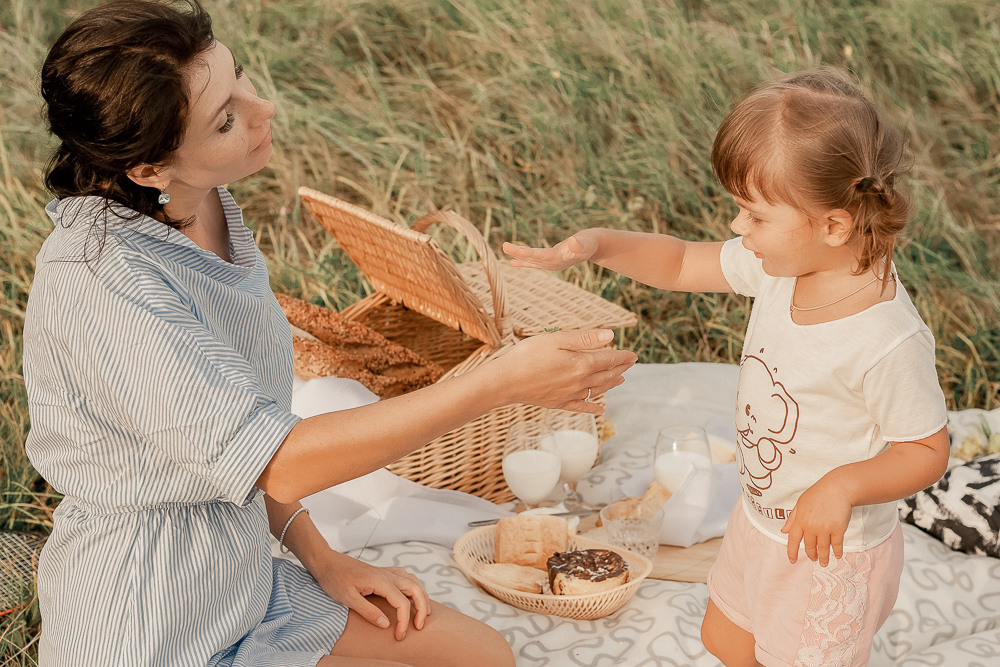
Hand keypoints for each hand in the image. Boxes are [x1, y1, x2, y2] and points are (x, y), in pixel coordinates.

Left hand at [311, 552, 429, 640]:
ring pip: (414, 581)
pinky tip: (410, 594)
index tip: (399, 636)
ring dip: (421, 596)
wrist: (327, 561)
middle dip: (422, 608)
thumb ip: (368, 611)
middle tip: (419, 626)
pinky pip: (405, 576)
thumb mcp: (348, 598)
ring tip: (423, 612)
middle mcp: (388, 575)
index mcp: (381, 581)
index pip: (402, 603)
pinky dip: (414, 586)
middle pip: (416, 589)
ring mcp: (386, 572)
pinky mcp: (382, 572)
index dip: (404, 622)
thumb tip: (386, 625)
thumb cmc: (335, 579)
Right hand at [495, 329, 636, 414]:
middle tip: (630, 364)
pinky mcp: (559, 403)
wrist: (506, 381)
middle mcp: (580, 382)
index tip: (634, 355)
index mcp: (582, 364)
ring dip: (611, 384)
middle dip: (620, 368)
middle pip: (607, 375)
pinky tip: (600, 410)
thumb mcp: (557, 339)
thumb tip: (610, 336)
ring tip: (620, 380)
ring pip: (598, 390)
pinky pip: (582, 406)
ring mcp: (570, 395)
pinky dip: (593, 407)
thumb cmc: (528, 356)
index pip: (609, 359)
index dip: (623, 356)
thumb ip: (585, 339)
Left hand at [502, 232, 598, 270]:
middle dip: (518, 253)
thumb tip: (572, 241)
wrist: (592, 247)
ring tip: (505, 248)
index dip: (528, 253)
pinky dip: (523, 262)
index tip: (516, 250)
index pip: (540, 256)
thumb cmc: (589, 243)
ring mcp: (550, 264)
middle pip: (532, 259)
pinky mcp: (549, 260)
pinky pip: (533, 262)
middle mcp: (552, 264)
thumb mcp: (586, 243)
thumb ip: (579, 244)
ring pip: (530, 260)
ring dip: (518, 255)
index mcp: (559, 259)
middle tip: (505, 246)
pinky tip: (512, 262)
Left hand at [781, 477, 852, 566]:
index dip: (791, 551)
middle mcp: (811, 526)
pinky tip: (837, 555)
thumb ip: (792, 519)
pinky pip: (836, 545)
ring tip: (823, 562)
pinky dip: (837, 552)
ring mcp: (824, 529)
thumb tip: (784, 531)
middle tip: (813, 558)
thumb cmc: (818, 494)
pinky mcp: (838, 529)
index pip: (792, 539)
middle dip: (811, 554)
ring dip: (823, 557)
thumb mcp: (800, 504)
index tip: (792, 560)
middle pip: (809, 546)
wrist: (837, 488)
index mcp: (800, 520)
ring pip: (822, 548)